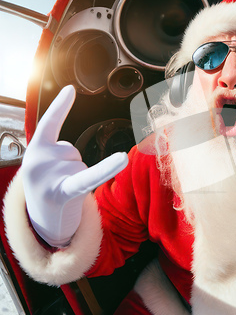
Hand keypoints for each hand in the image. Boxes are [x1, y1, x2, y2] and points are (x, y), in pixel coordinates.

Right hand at [22, 86, 128, 246]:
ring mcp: (47, 178)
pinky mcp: (63, 193)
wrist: (41, 225)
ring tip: (63, 192)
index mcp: (33, 150)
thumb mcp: (43, 165)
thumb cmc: (48, 189)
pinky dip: (107, 169)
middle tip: (58, 183)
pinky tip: (123, 159)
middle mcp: (37, 161)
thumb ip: (54, 149)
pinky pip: (90, 177)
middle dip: (72, 166)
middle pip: (74, 151)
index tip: (71, 89)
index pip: (49, 123)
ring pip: (82, 165)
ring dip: (77, 178)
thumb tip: (71, 148)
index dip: (60, 106)